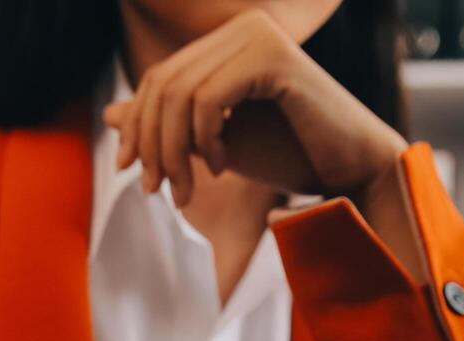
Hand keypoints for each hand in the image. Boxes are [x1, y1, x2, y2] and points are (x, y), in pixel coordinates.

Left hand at [103, 8, 407, 208]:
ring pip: (179, 94)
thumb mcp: (213, 143)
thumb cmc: (291, 156)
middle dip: (150, 143)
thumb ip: (167, 125)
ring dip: (174, 152)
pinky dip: (205, 141)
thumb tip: (109, 113)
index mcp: (229, 39)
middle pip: (163, 84)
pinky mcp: (274, 57)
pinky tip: (222, 166)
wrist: (353, 173)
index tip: (131, 172)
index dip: (137, 125)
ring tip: (186, 191)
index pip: (159, 77)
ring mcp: (259, 36)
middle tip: (154, 191)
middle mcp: (244, 26)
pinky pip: (208, 99)